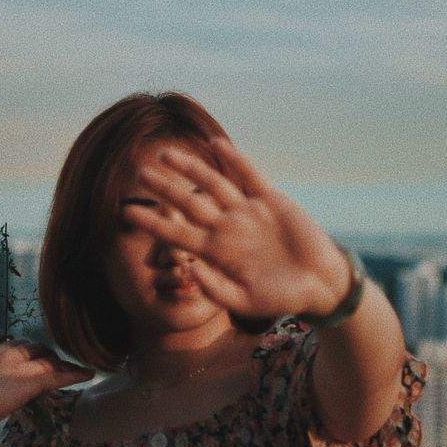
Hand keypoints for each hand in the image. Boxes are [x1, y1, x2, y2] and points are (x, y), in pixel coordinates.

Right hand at [0, 339, 91, 422]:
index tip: (37, 358)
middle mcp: (5, 355)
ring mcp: (18, 366)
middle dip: (48, 355)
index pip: (16, 344)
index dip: (30, 350)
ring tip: (79, 369)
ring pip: (48, 360)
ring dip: (64, 364)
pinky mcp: (30, 380)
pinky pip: (58, 375)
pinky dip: (74, 374)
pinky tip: (87, 374)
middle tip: (58, 364)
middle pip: (35, 347)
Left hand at [125, 137, 352, 319]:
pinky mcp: (271, 200)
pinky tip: (216, 145)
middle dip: (165, 188)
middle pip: (188, 203)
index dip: (152, 222)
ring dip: (190, 169)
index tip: (126, 213)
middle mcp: (227, 227)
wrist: (320, 285)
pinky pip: (248, 176)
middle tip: (140, 172)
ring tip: (167, 154)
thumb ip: (217, 288)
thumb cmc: (281, 298)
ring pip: (213, 184)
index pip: (176, 233)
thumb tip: (191, 268)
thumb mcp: (245, 301)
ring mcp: (247, 211)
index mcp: (216, 252)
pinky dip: (233, 160)